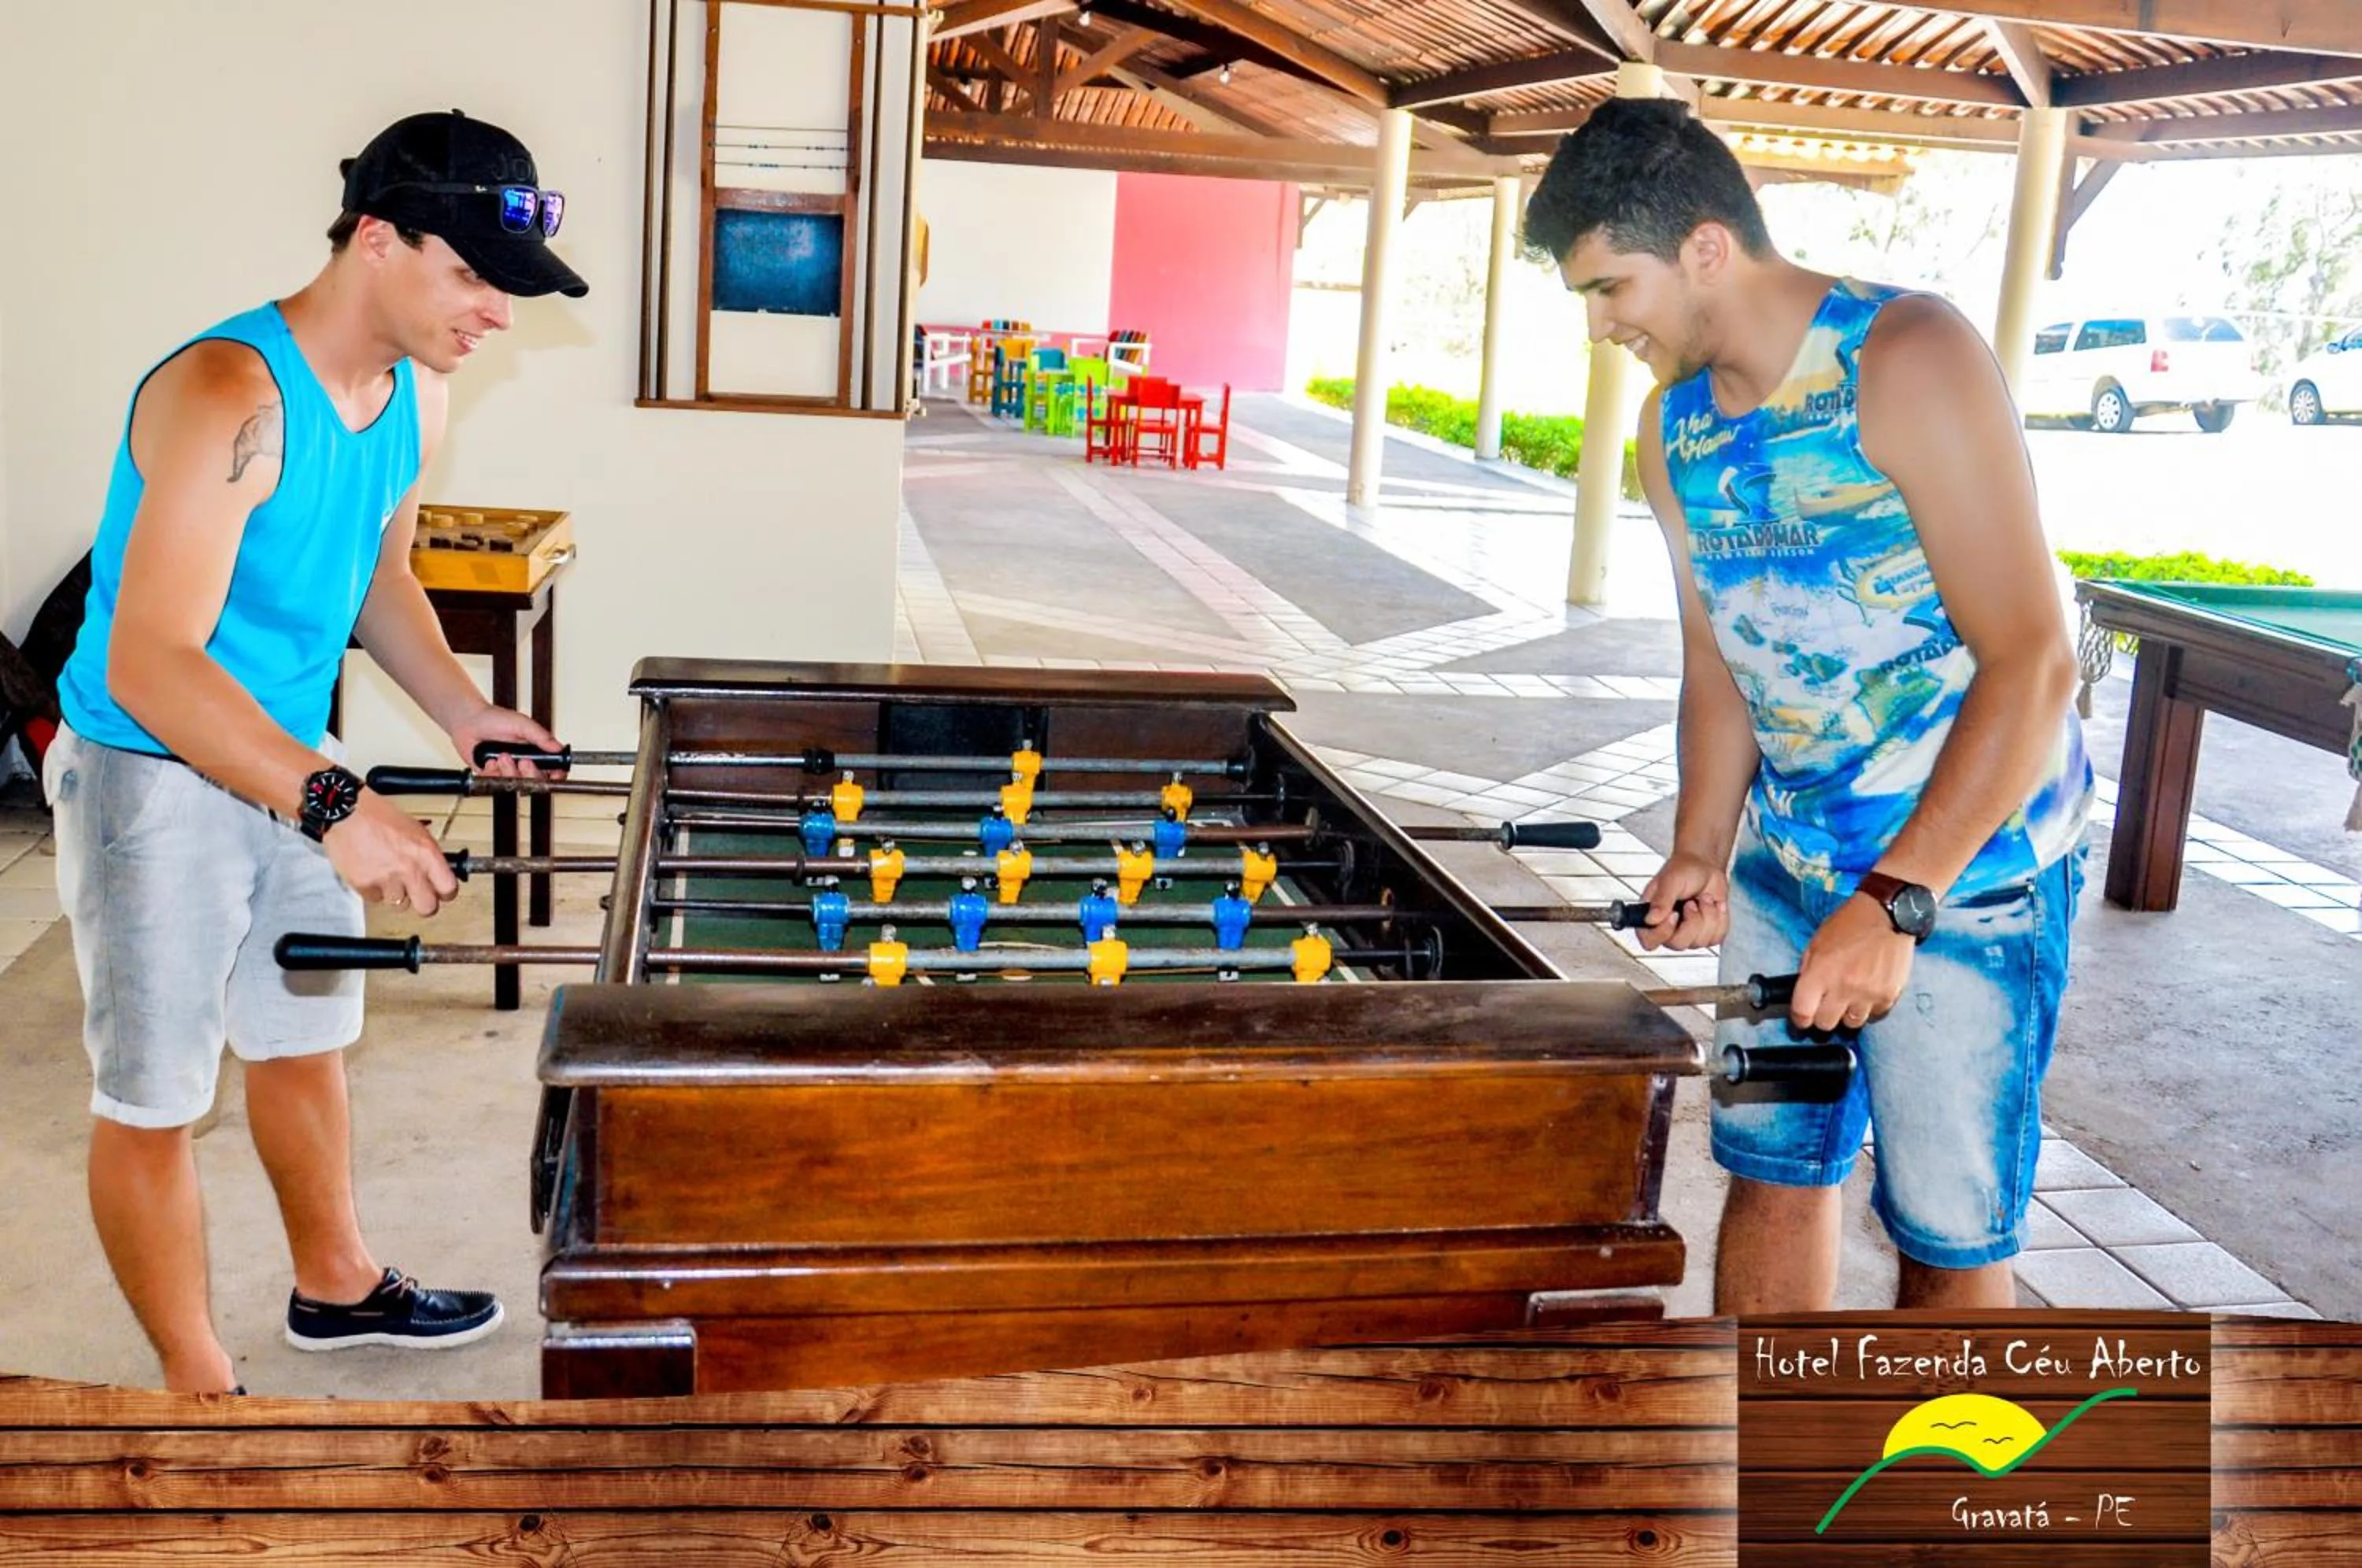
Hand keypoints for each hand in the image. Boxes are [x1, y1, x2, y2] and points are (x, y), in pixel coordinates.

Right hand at [323, 790, 460, 914]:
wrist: (345, 812)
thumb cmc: (377, 815)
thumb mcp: (415, 830)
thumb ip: (427, 854)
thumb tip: (436, 872)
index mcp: (426, 852)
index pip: (449, 888)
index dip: (445, 893)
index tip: (440, 893)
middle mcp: (409, 869)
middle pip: (427, 908)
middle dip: (423, 903)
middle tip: (416, 894)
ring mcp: (386, 879)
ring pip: (399, 904)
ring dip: (395, 894)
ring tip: (386, 875)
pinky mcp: (365, 886)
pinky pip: (375, 899)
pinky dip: (373, 890)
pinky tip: (370, 873)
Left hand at [448, 703, 564, 779]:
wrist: (468, 721)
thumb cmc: (493, 718)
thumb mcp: (522, 724)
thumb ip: (541, 736)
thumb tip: (558, 747)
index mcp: (535, 751)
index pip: (553, 769)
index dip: (556, 775)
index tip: (555, 774)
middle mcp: (523, 762)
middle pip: (535, 781)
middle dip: (528, 773)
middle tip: (522, 761)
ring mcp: (507, 770)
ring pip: (515, 784)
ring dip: (508, 771)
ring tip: (501, 756)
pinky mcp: (492, 775)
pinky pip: (496, 784)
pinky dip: (492, 773)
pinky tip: (490, 761)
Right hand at [1632, 851, 1729, 950]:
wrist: (1706, 867)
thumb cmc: (1684, 869)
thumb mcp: (1670, 881)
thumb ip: (1661, 900)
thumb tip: (1651, 919)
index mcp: (1652, 916)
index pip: (1649, 940)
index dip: (1662, 933)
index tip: (1674, 915)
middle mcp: (1668, 928)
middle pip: (1679, 944)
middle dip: (1692, 921)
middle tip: (1692, 902)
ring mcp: (1688, 933)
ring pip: (1701, 941)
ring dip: (1708, 915)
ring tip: (1703, 899)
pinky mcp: (1707, 933)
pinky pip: (1716, 937)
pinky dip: (1721, 919)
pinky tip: (1715, 906)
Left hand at [1791, 894, 1915, 1032]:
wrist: (1887, 915)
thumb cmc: (1848, 925)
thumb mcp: (1816, 943)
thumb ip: (1808, 972)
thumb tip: (1805, 996)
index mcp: (1820, 973)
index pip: (1802, 1013)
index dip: (1800, 1018)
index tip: (1802, 1018)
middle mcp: (1843, 988)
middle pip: (1826, 1024)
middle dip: (1823, 1017)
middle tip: (1827, 1005)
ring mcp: (1868, 994)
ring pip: (1852, 1023)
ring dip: (1848, 1013)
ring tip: (1850, 996)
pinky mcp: (1889, 995)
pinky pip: (1875, 1014)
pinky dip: (1870, 1006)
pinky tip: (1869, 990)